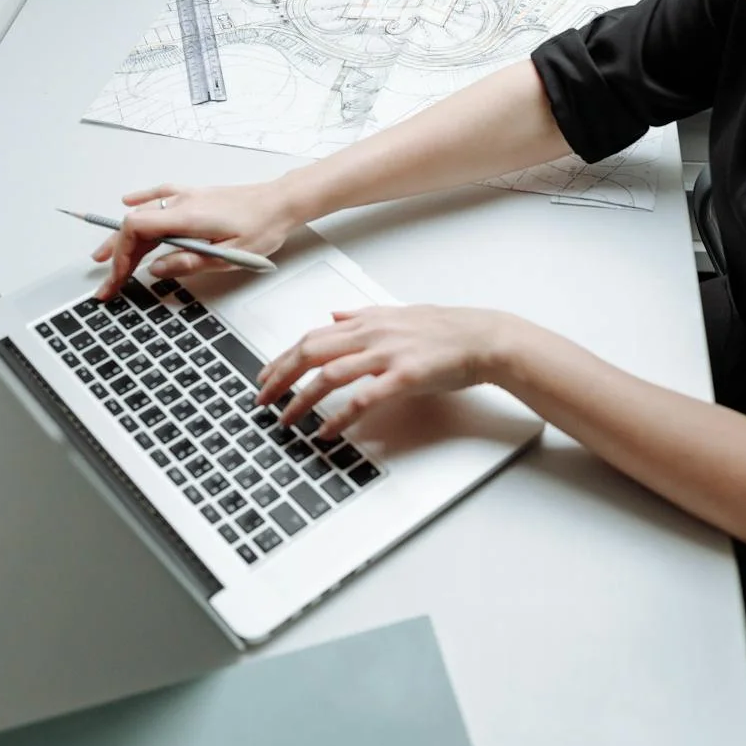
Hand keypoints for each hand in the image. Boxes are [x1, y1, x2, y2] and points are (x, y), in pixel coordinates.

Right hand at [91, 180, 298, 298]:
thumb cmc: (263, 226)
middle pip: (135, 225)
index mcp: (187, 217)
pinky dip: (139, 201)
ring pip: (143, 214)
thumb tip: (156, 269)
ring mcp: (187, 196)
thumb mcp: (230, 256)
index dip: (121, 255)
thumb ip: (190, 262)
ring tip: (103, 256)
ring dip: (122, 236)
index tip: (117, 279)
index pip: (136, 230)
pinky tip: (126, 202)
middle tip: (107, 283)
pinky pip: (158, 195)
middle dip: (116, 255)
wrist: (281, 202)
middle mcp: (182, 202)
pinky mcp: (195, 196)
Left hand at [255, 305, 519, 439]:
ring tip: (285, 419)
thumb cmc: (446, 331)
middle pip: (311, 352)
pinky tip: (326, 431)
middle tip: (262, 400)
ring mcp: (387, 354)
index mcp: (368, 321)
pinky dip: (340, 416)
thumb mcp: (399, 314)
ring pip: (330, 374)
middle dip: (280, 376)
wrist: (483, 338)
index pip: (312, 337)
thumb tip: (334, 316)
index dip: (283, 357)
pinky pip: (363, 398)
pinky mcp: (404, 376)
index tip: (265, 376)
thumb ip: (363, 316)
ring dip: (302, 399)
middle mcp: (372, 334)